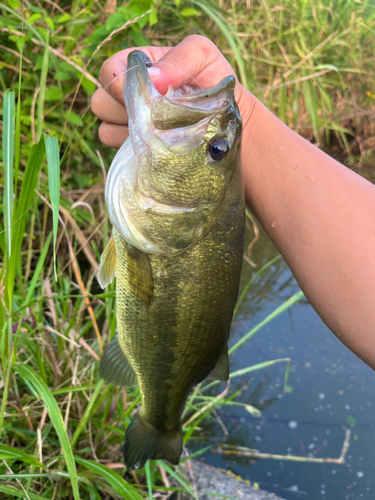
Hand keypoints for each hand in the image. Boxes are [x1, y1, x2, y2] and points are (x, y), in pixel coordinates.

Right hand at [91, 35, 251, 147]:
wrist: (231, 130)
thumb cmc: (218, 88)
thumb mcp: (205, 60)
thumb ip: (179, 59)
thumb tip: (152, 79)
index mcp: (141, 67)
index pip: (110, 71)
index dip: (120, 83)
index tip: (146, 94)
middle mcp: (130, 96)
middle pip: (101, 102)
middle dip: (124, 110)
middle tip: (156, 116)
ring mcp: (131, 125)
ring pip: (105, 129)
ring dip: (130, 133)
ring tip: (160, 133)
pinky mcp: (136, 151)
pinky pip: (117, 153)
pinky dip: (133, 152)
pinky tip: (157, 149)